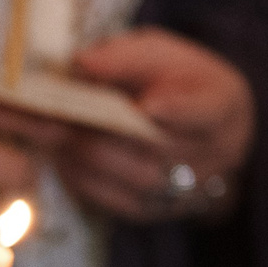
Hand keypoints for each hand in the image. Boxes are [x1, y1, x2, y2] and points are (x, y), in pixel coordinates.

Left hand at [56, 28, 253, 223]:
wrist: (195, 133)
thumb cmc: (177, 83)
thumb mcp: (162, 55)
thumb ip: (126, 57)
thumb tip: (82, 63)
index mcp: (222, 106)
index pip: (204, 112)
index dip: (178, 110)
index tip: (148, 106)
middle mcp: (209, 156)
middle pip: (147, 144)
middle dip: (95, 125)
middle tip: (47, 108)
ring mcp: (180, 191)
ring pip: (119, 172)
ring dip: (76, 149)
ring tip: (45, 126)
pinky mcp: (148, 211)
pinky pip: (104, 197)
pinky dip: (75, 173)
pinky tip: (58, 153)